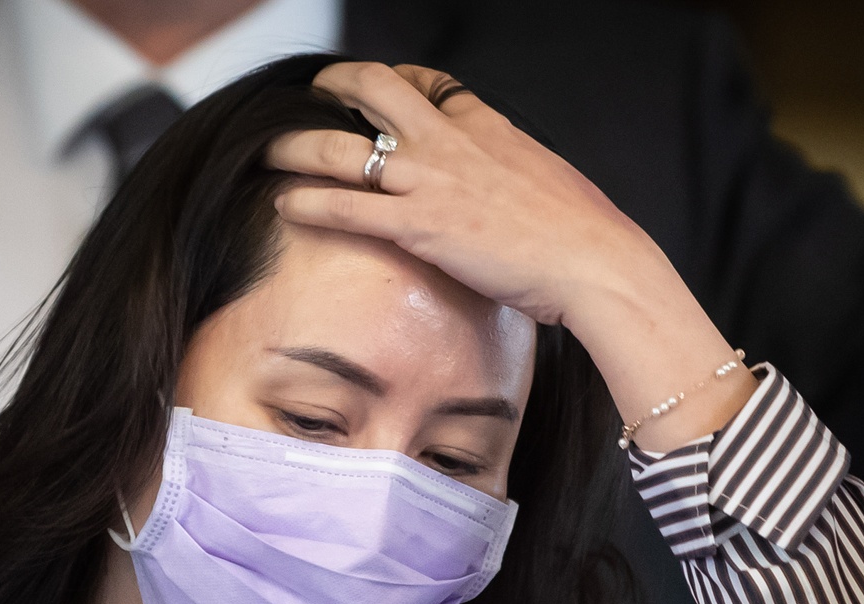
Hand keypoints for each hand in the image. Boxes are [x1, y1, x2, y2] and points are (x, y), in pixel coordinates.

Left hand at [267, 62, 753, 452]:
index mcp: (487, 129)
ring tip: (267, 150)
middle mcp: (451, 144)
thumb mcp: (550, 187)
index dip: (398, 79)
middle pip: (375, 91)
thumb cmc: (584, 238)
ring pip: (343, 148)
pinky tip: (282, 204)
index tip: (383, 85)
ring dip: (297, 146)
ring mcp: (431, 181)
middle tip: (312, 97)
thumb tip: (517, 199)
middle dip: (335, 87)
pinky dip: (307, 202)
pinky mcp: (419, 226)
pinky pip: (347, 207)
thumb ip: (518, 182)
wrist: (596, 263)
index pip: (431, 83)